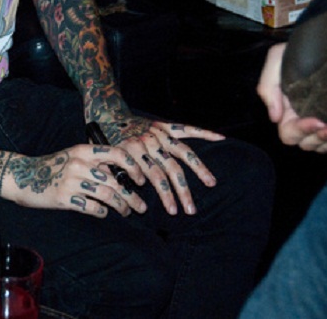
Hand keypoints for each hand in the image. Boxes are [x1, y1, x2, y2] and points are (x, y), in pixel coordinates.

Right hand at [5, 145, 148, 218]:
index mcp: (83, 151)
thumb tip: (123, 176)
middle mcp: (79, 164)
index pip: (117, 154)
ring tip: (126, 212)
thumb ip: (95, 163)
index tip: (140, 180)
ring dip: (121, 206)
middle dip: (132, 196)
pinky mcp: (64, 198)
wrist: (23, 176)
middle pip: (115, 181)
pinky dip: (102, 212)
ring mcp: (71, 181)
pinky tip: (103, 213)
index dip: (133, 167)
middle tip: (141, 206)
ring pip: (107, 195)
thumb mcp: (73, 156)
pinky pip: (92, 207)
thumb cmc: (53, 167)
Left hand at [98, 115, 223, 215]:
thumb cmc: (106, 143)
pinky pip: (186, 129)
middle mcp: (148, 141)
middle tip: (190, 210)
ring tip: (211, 183)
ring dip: (198, 169)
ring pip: (182, 152)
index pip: (153, 176)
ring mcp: (158, 133)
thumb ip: (119, 175)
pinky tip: (220, 138)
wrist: (107, 116)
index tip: (170, 210)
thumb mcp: (107, 160)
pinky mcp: (164, 126)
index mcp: (133, 150)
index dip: (163, 193)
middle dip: (181, 191)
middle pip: (170, 169)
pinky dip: (203, 133)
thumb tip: (132, 194)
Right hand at [257, 43, 326, 152]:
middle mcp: (303, 118)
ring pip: (322, 145)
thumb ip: (268, 87)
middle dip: (319, 138)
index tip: (317, 120)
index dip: (301, 130)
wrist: (325, 36)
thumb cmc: (298, 49)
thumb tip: (274, 117)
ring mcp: (322, 118)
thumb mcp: (276, 60)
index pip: (288, 133)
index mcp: (287, 110)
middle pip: (306, 143)